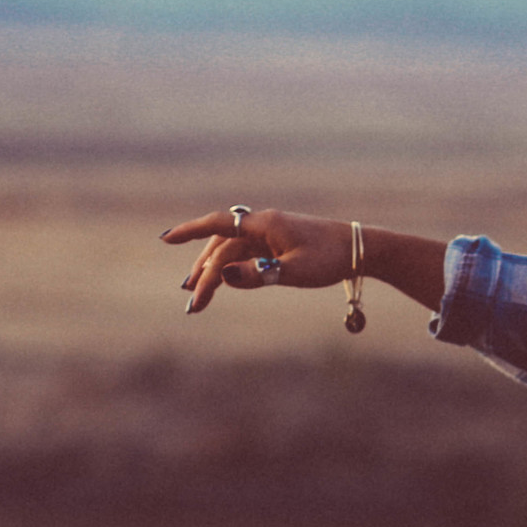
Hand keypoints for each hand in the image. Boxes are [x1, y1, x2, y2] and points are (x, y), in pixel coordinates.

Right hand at [161, 207, 354, 314]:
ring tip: (196, 294)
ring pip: (231, 250)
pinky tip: (222, 281)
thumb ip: (259, 275)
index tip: (165, 240)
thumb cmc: (331, 259)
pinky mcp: (277, 244)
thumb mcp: (296, 272)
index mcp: (265, 224)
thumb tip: (223, 276)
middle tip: (192, 302)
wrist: (362, 250)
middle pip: (222, 246)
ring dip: (213, 270)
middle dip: (204, 272)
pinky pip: (244, 254)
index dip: (190, 231)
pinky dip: (231, 268)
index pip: (218, 224)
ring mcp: (270, 234)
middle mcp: (263, 225)